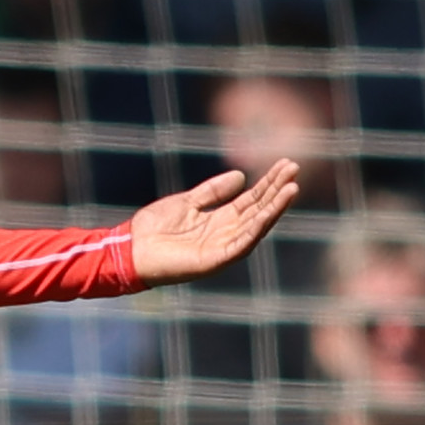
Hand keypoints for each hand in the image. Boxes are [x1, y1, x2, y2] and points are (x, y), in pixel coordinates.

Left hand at [125, 158, 303, 286]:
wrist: (129, 250)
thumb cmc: (153, 228)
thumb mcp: (187, 201)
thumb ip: (213, 191)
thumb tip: (242, 176)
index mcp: (220, 220)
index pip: (252, 199)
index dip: (269, 182)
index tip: (286, 164)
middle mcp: (226, 234)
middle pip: (259, 209)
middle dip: (277, 189)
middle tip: (294, 167)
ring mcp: (222, 248)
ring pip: (256, 225)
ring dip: (275, 207)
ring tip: (292, 187)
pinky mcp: (215, 260)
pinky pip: (242, 243)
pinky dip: (257, 228)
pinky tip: (269, 212)